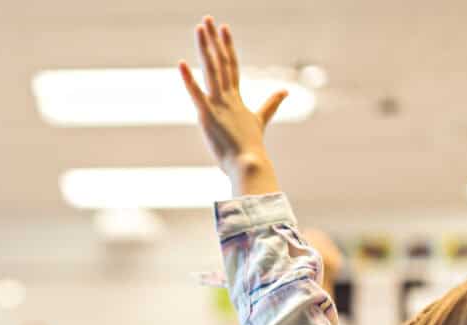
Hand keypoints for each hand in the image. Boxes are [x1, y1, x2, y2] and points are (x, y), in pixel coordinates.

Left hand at [178, 17, 285, 195]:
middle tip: (207, 19)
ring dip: (205, 48)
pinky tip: (181, 64)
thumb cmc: (251, 148)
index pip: (231, 66)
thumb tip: (285, 91)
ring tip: (200, 28)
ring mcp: (218, 105)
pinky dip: (189, 79)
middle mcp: (228, 97)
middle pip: (220, 62)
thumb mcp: (260, 122)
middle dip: (214, 40)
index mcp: (236, 99)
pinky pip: (197, 94)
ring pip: (211, 70)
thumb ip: (271, 105)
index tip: (223, 28)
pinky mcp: (208, 116)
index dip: (227, 46)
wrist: (249, 163)